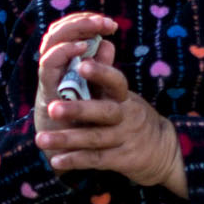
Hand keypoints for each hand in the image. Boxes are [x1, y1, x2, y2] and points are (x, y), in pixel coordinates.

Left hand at [34, 15, 186, 195]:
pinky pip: (96, 160)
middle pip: (104, 112)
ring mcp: (124, 139)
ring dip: (67, 139)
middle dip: (78, 110)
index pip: (116, 81)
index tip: (81, 65)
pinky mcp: (122, 160)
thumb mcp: (123, 95)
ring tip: (41, 140)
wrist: (162, 150)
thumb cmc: (132, 116)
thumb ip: (106, 74)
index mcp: (124, 97)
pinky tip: (55, 161)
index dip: (100, 73)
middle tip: (51, 108)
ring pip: (95, 139)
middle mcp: (126, 116)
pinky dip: (75, 160)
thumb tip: (101, 42)